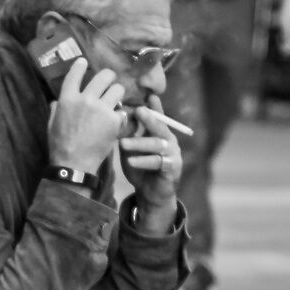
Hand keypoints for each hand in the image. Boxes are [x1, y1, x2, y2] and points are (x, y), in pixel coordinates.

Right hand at [47, 53, 126, 173]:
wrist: (74, 164)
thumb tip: (57, 101)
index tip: (83, 62)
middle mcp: (85, 99)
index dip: (80, 65)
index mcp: (67, 99)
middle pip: (104, 76)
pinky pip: (122, 110)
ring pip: (118, 89)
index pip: (75, 73)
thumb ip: (56, 109)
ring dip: (117, 93)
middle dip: (109, 77)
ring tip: (116, 100)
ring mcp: (101, 109)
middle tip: (109, 81)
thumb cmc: (60, 145)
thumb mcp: (52, 124)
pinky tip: (117, 120)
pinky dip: (120, 115)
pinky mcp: (113, 121)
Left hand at [119, 103, 184, 226]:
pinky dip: (143, 162)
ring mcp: (173, 154)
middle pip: (160, 127)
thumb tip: (116, 118)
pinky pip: (158, 163)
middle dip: (149, 118)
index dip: (155, 107)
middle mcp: (170, 141)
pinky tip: (131, 161)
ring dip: (139, 143)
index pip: (158, 117)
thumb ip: (128, 135)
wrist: (151, 193)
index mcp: (160, 133)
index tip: (149, 96)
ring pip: (157, 145)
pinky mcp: (172, 169)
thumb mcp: (131, 149)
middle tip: (137, 111)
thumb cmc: (140, 167)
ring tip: (123, 143)